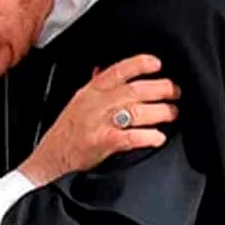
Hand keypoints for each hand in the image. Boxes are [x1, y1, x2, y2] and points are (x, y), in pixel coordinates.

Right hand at [18, 54, 180, 185]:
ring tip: (172, 113)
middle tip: (175, 92)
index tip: (157, 64)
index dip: (139, 64)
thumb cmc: (64, 134)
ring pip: (137, 111)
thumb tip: (101, 69)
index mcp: (90, 92)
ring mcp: (100, 123)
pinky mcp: (103, 142)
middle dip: (160, 89)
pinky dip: (148, 136)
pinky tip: (158, 137)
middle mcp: (96, 104)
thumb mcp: (76, 103)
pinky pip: (131, 137)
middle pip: (135, 90)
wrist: (49, 160)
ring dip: (160, 112)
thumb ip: (92, 86)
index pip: (117, 70)